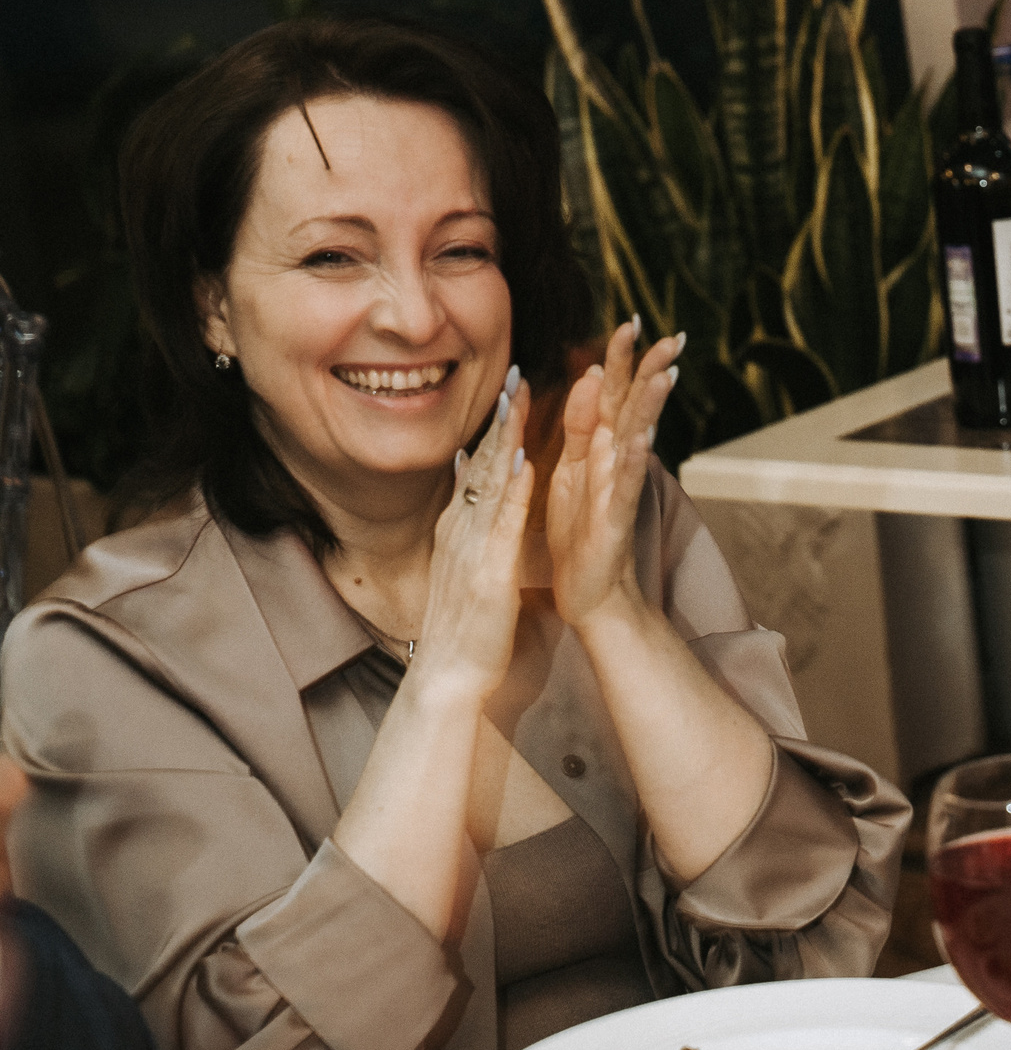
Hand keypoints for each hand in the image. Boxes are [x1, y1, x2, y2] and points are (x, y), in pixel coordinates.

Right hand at [412, 382, 534, 702]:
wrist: (449, 678)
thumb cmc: (464, 626)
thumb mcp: (465, 565)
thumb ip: (468, 527)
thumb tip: (471, 489)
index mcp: (459, 530)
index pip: (478, 467)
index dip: (495, 427)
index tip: (512, 387)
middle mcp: (460, 531)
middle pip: (482, 463)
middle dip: (501, 418)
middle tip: (518, 371)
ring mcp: (471, 550)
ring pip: (490, 483)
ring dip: (507, 439)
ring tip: (521, 398)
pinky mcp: (487, 574)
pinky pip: (501, 525)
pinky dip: (512, 492)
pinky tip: (523, 463)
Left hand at [545, 318, 682, 629]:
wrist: (590, 593)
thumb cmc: (580, 534)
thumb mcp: (570, 469)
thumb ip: (579, 425)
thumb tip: (590, 375)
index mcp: (599, 447)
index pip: (612, 393)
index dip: (620, 360)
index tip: (630, 323)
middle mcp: (614, 462)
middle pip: (633, 407)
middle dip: (649, 371)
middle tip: (671, 337)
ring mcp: (617, 488)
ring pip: (635, 438)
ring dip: (650, 406)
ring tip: (666, 373)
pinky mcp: (614, 519)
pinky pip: (624, 485)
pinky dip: (631, 460)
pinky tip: (639, 438)